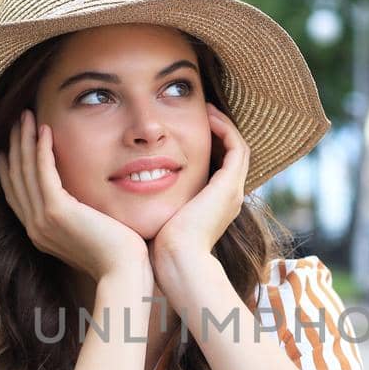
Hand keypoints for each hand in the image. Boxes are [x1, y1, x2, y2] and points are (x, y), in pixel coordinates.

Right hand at [0, 109, 148, 284]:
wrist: (123, 272)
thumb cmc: (116, 255)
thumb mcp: (89, 231)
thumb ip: (79, 216)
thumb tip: (84, 203)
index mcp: (39, 233)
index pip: (16, 193)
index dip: (9, 167)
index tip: (7, 145)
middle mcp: (34, 227)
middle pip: (15, 178)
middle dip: (14, 146)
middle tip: (16, 121)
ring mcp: (42, 220)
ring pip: (26, 171)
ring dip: (24, 140)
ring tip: (26, 116)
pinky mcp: (56, 211)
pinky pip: (43, 172)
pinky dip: (42, 149)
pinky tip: (45, 129)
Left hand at [151, 104, 249, 270]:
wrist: (175, 260)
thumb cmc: (160, 245)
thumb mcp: (159, 217)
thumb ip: (155, 201)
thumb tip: (131, 189)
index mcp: (215, 206)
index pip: (221, 167)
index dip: (210, 145)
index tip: (190, 129)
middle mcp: (229, 197)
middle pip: (233, 156)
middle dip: (219, 132)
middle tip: (202, 113)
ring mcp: (232, 191)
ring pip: (238, 148)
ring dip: (224, 126)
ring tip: (207, 110)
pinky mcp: (228, 185)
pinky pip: (236, 147)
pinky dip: (225, 130)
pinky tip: (208, 117)